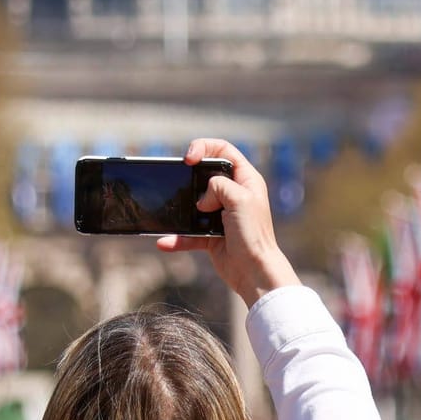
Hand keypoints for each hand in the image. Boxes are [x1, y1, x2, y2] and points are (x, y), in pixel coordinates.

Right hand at [156, 138, 299, 305]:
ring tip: (174, 214)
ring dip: (181, 210)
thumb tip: (202, 198)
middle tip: (180, 183)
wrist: (254, 272)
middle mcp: (234, 194)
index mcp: (246, 180)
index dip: (204, 147)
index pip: (223, 150)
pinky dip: (177, 238)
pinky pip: (189, 233)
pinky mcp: (211, 235)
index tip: (189, 159)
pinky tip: (165, 242)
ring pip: (193, 204)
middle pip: (204, 175)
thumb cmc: (254, 235)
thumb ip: (218, 186)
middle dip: (190, 179)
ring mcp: (221, 215)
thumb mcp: (240, 199)